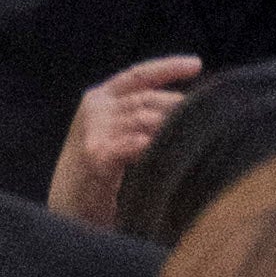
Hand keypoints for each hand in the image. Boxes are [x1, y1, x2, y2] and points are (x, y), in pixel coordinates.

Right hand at [53, 63, 201, 226]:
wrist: (67, 213)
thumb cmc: (98, 177)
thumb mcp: (115, 138)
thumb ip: (139, 122)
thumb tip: (186, 112)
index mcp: (100, 99)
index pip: (138, 75)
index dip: (167, 67)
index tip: (196, 64)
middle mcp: (96, 108)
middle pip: (146, 100)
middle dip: (178, 106)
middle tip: (209, 114)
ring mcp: (93, 130)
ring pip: (142, 121)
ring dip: (170, 127)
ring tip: (197, 133)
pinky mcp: (94, 157)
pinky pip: (127, 147)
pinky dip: (145, 145)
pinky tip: (161, 148)